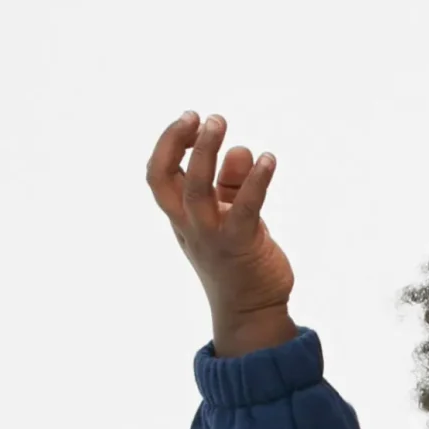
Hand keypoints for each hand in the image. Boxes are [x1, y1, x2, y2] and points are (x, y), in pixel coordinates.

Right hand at [146, 111, 296, 349]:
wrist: (252, 312)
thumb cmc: (239, 261)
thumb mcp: (229, 217)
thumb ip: (232, 184)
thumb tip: (239, 150)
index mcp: (181, 217)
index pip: (159, 175)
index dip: (169, 144)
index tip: (190, 121)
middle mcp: (190, 225)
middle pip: (168, 178)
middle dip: (179, 141)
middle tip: (203, 117)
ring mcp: (212, 237)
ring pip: (198, 189)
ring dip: (206, 152)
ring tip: (219, 123)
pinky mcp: (241, 245)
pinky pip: (245, 207)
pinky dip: (256, 180)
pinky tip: (268, 160)